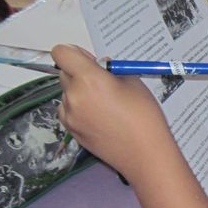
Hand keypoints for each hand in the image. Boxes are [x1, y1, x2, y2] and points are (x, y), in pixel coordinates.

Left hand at [52, 44, 168, 175]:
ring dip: (79, 91)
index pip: (62, 53)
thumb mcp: (133, 82)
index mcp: (89, 79)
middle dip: (80, 72)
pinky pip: (68, 110)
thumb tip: (100, 67)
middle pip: (64, 72)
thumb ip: (111, 70)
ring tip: (104, 104)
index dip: (74, 53)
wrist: (145, 154)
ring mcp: (69, 115)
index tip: (89, 61)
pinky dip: (78, 108)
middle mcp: (73, 95)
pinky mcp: (71, 130)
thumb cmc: (144, 116)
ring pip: (66, 92)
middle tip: (103, 83)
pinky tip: (99, 117)